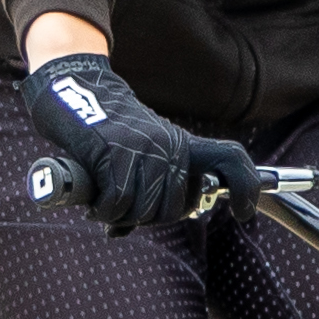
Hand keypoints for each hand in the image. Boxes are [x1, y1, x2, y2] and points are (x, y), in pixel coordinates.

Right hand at [23, 53, 255, 233]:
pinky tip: (94, 202)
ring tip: (104, 202)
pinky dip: (103, 210)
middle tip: (123, 207)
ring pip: (144, 209)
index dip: (246, 187)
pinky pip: (117, 202)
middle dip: (147, 218)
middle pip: (175, 208)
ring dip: (120, 216)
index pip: (231, 159)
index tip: (245, 213)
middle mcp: (168, 145)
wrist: (72, 88)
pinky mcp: (112, 150)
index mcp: (182, 145)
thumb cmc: (105, 133)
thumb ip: (146, 187)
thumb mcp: (139, 154)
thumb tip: (124, 229)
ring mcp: (143, 147)